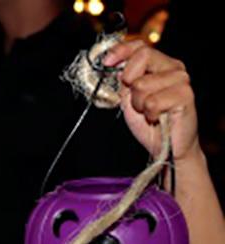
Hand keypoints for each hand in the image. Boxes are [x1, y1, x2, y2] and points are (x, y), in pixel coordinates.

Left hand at [103, 40, 198, 162]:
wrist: (166, 147)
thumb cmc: (149, 123)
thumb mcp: (129, 98)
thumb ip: (123, 80)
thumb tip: (114, 65)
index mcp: (161, 65)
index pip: (140, 46)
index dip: (121, 50)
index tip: (107, 62)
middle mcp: (174, 68)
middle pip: (143, 56)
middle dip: (129, 82)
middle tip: (136, 101)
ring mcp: (181, 80)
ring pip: (143, 83)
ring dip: (139, 103)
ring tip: (149, 112)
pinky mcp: (186, 95)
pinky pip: (152, 101)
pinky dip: (149, 113)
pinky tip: (157, 117)